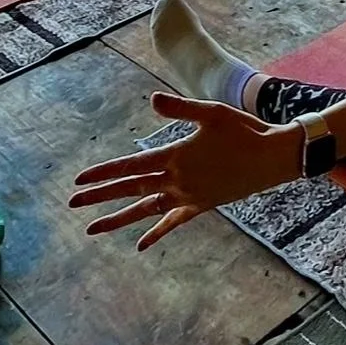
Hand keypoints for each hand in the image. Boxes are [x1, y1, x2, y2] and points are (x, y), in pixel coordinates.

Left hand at [71, 93, 299, 251]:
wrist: (272, 159)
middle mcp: (177, 181)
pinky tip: (141, 244)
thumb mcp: (212, 112)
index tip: (79, 181)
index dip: (104, 173)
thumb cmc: (243, 130)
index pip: (131, 167)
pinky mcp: (201, 205)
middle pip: (131, 189)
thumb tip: (152, 100)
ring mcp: (188, 196)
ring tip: (92, 229)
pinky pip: (173, 222)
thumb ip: (180, 108)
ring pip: (146, 209)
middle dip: (100, 196)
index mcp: (175, 157)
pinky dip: (156, 232)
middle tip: (72, 204)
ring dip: (118, 219)